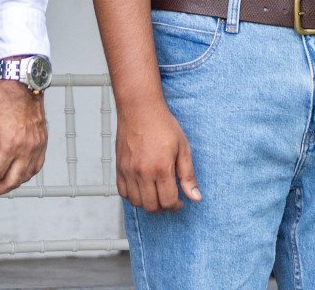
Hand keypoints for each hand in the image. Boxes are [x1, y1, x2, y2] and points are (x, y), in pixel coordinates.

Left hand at [0, 80, 47, 196]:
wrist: (23, 86)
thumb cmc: (3, 101)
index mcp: (11, 143)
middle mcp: (27, 148)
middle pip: (11, 181)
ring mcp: (37, 147)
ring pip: (25, 177)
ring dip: (10, 184)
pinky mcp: (42, 144)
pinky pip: (36, 168)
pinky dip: (25, 175)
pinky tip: (14, 174)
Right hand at [115, 98, 199, 212]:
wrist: (140, 108)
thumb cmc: (162, 124)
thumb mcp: (183, 148)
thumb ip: (188, 175)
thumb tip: (195, 197)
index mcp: (161, 167)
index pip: (168, 201)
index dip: (177, 206)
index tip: (180, 201)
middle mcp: (142, 172)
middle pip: (152, 206)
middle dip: (163, 207)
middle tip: (169, 198)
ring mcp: (128, 171)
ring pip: (136, 202)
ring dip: (148, 203)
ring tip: (156, 193)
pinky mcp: (119, 167)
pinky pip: (123, 192)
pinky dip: (132, 196)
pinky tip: (142, 188)